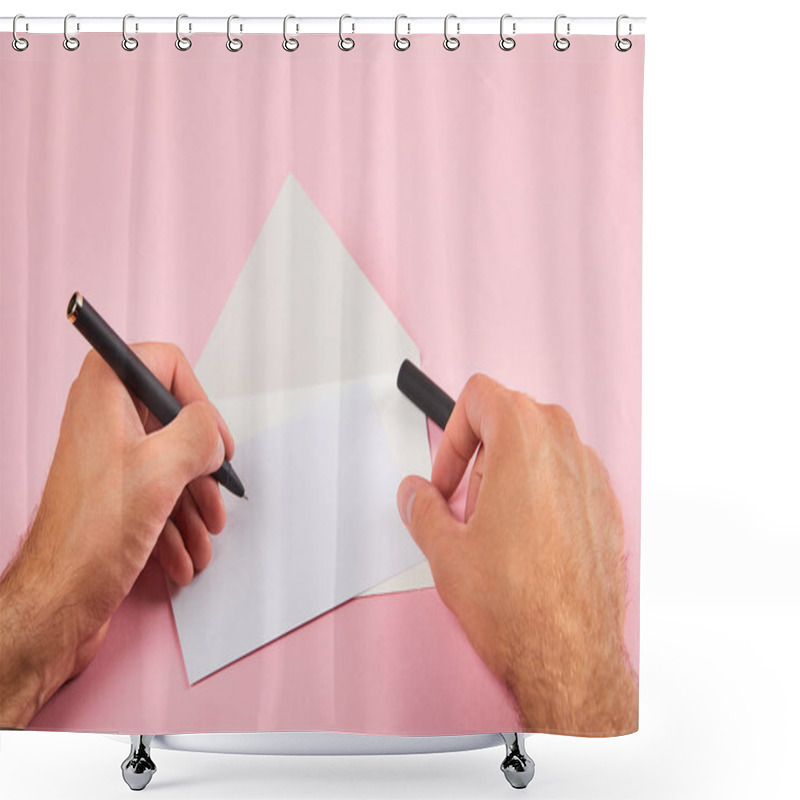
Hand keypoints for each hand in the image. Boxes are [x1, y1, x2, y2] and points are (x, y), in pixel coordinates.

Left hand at [0, 343, 233, 727]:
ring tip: (204, 539)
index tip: (212, 437)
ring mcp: (106, 459)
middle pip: (173, 422)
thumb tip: (212, 433)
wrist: (56, 603)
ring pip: (168, 464)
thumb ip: (200, 433)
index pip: (165, 362)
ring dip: (193, 505)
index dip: (198, 398)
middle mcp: (102, 420)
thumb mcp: (164, 470)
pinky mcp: (109, 496)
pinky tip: (184, 559)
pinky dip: (175, 525)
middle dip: (201, 467)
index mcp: (104, 394)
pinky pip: (155, 495)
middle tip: (215, 496)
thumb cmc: (93, 535)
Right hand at [397, 374, 636, 734]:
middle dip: (480, 456)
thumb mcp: (445, 551)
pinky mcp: (607, 507)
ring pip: (541, 447)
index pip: (479, 395)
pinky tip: (528, 544)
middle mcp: (566, 448)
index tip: (447, 477)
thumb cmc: (520, 607)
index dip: (452, 435)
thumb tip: (414, 494)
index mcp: (524, 441)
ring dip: (511, 474)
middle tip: (468, 506)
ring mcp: (593, 478)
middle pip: (511, 418)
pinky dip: (542, 494)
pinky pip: (567, 478)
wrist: (571, 658)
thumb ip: (421, 509)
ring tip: (497, 531)